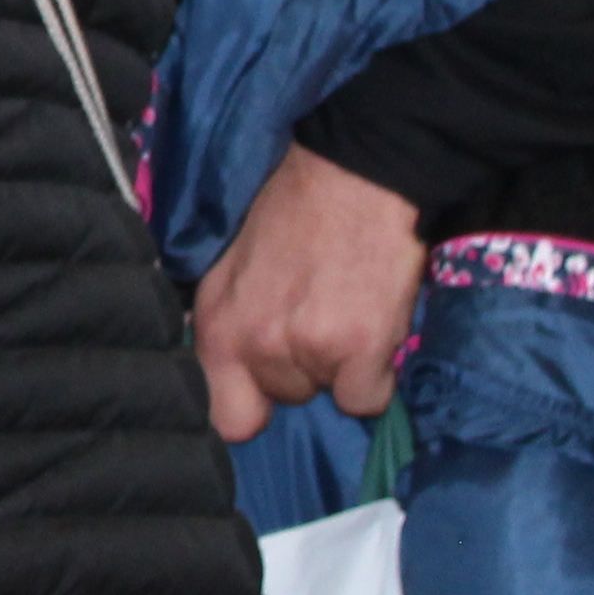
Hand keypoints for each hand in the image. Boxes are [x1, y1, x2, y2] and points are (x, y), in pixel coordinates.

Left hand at [191, 143, 425, 444]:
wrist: (355, 176)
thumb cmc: (294, 212)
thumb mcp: (231, 268)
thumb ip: (230, 324)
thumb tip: (226, 372)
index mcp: (216, 324)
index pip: (222, 418)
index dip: (247, 408)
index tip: (263, 392)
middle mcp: (255, 344)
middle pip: (283, 400)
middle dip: (301, 371)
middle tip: (316, 319)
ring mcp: (308, 350)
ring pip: (328, 396)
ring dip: (340, 369)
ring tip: (345, 312)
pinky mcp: (362, 351)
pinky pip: (369, 399)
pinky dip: (377, 375)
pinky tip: (373, 329)